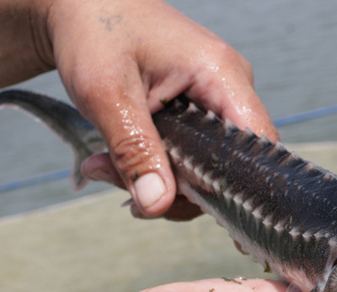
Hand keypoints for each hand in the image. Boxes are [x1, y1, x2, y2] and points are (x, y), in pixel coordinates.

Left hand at [44, 0, 278, 218]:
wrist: (80, 4)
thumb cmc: (95, 30)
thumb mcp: (107, 94)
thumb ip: (136, 152)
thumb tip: (158, 205)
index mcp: (222, 75)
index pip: (256, 149)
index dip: (240, 192)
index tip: (210, 224)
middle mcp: (229, 89)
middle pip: (229, 168)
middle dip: (174, 188)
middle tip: (118, 183)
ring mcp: (215, 101)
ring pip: (204, 168)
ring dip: (156, 179)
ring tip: (104, 166)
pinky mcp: (197, 112)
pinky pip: (189, 156)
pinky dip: (153, 166)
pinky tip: (115, 161)